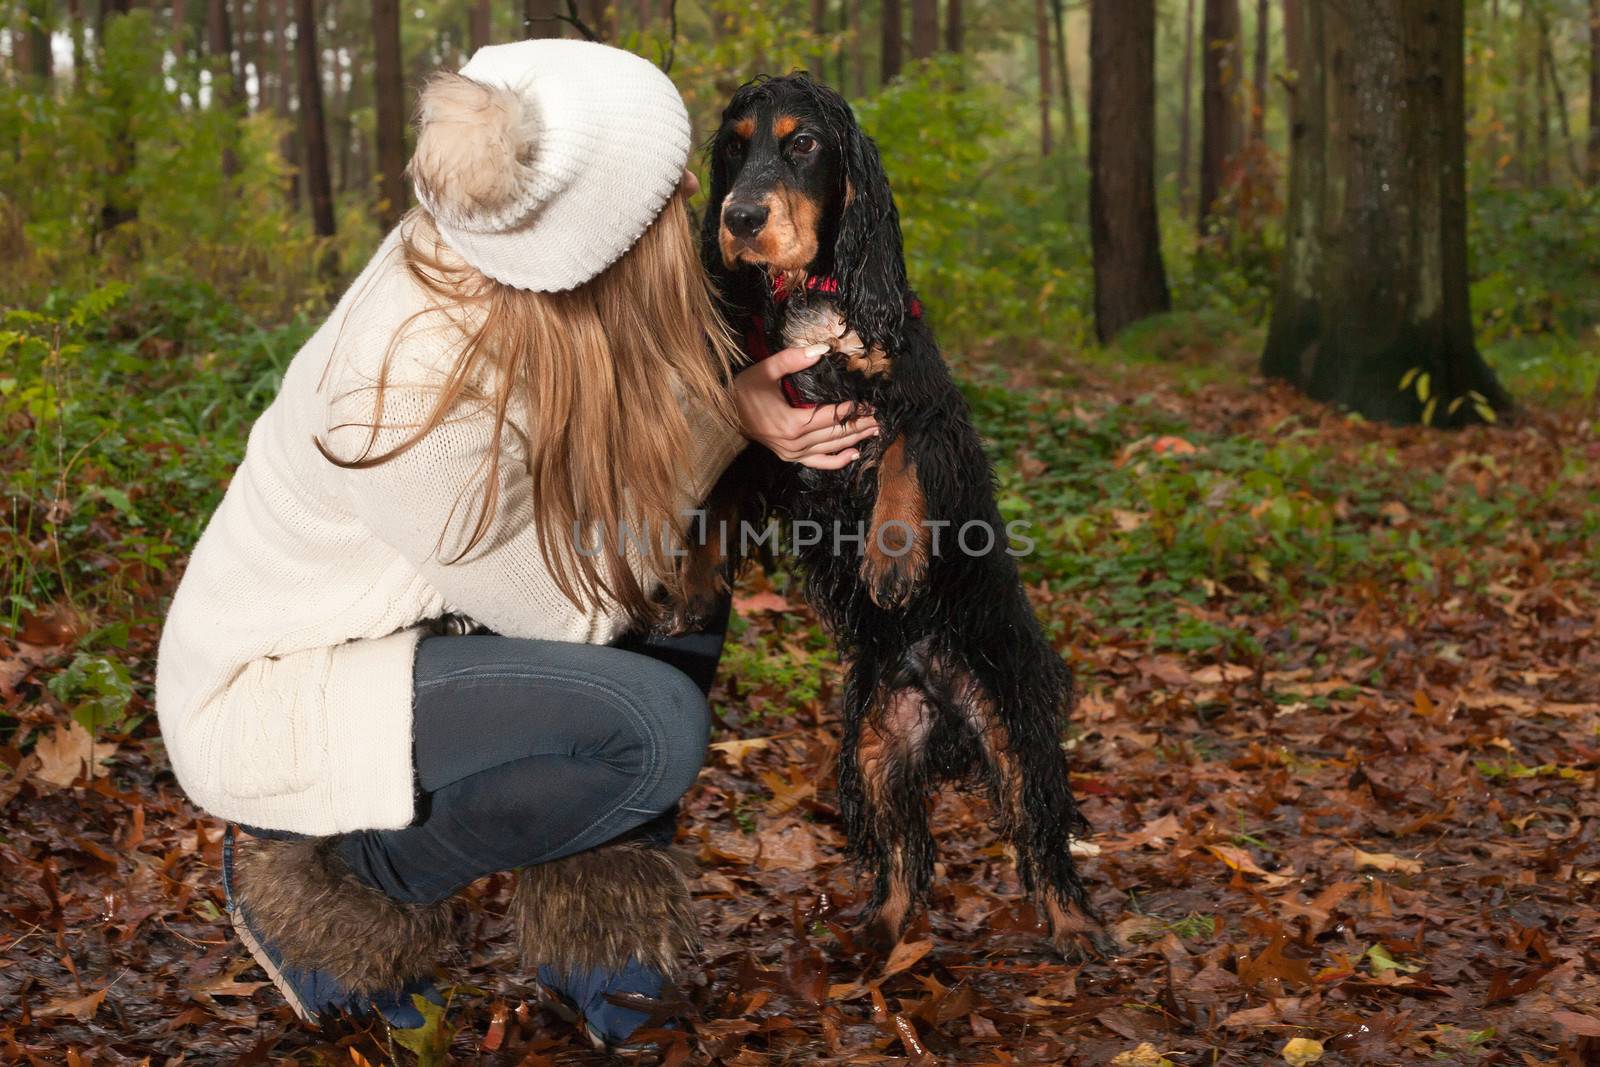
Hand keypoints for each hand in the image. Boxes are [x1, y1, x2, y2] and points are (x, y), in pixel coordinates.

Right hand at [732, 344, 879, 469]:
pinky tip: (854, 454)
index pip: (830, 416)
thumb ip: (793, 359)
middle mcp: (795, 443)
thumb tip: (821, 349)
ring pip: (831, 448)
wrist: (720, 416)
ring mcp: (793, 453)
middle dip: (859, 425)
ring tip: (874, 431)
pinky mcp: (790, 458)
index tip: (869, 402)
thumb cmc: (740, 391)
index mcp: (791, 423)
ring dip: (854, 440)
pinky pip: (818, 463)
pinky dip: (837, 461)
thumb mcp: (764, 370)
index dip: (851, 410)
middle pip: (835, 433)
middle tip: (880, 417)